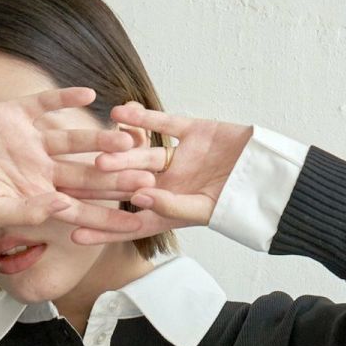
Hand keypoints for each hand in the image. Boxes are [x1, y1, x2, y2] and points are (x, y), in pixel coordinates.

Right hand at [0, 86, 160, 236]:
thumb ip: (27, 212)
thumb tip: (62, 211)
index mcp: (40, 197)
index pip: (82, 208)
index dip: (108, 212)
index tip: (136, 217)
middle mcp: (43, 169)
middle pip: (87, 173)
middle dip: (117, 176)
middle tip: (148, 176)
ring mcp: (33, 141)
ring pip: (75, 139)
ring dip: (100, 138)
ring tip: (128, 137)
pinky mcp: (18, 113)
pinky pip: (48, 104)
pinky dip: (65, 98)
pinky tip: (88, 94)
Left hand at [56, 101, 253, 244]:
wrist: (273, 175)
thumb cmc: (242, 202)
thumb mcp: (203, 210)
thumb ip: (170, 205)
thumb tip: (137, 198)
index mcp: (168, 211)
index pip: (129, 223)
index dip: (102, 230)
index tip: (73, 234)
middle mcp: (168, 185)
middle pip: (129, 186)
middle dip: (104, 186)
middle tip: (75, 183)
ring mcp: (178, 158)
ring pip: (143, 155)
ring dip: (121, 152)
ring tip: (100, 148)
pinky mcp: (192, 132)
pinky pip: (163, 124)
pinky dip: (143, 119)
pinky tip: (120, 111)